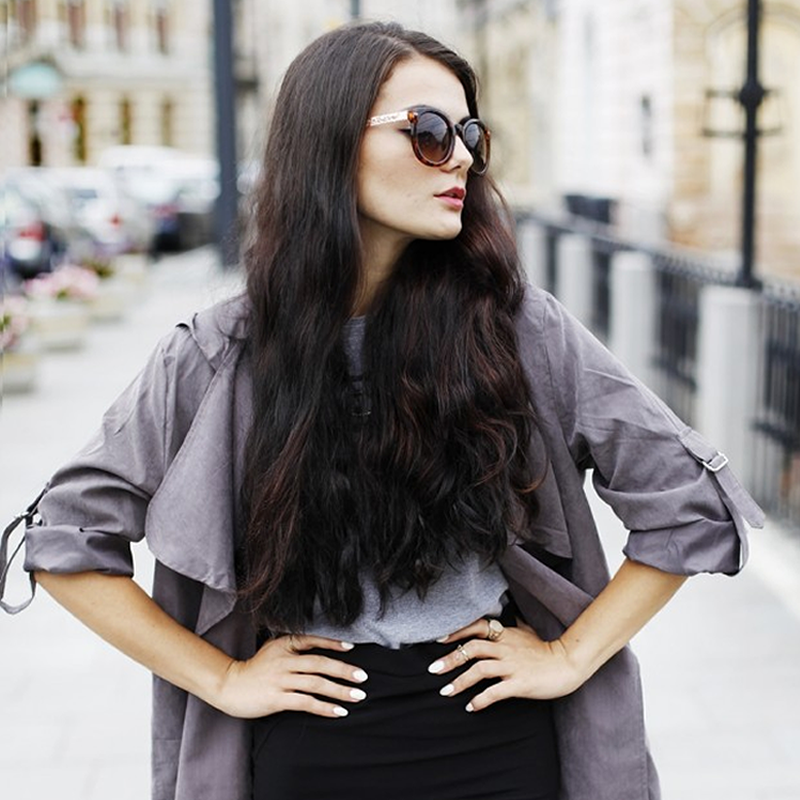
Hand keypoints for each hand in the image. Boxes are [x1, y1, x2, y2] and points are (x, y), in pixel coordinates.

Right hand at [217, 635, 367, 718]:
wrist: (228, 685)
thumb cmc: (254, 669)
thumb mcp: (272, 649)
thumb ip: (293, 647)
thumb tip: (319, 649)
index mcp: (284, 645)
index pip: (312, 641)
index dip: (332, 643)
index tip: (350, 647)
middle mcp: (284, 660)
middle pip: (320, 663)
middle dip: (344, 670)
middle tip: (363, 677)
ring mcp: (281, 680)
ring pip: (316, 683)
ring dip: (339, 690)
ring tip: (357, 695)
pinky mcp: (277, 699)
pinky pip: (306, 702)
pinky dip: (324, 707)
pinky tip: (338, 712)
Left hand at [428, 617, 585, 711]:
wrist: (568, 664)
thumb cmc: (547, 650)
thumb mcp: (530, 632)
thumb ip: (517, 625)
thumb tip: (514, 614)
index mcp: (505, 635)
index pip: (477, 627)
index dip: (457, 631)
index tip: (439, 638)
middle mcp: (505, 648)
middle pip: (472, 649)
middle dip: (450, 659)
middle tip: (432, 670)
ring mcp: (512, 666)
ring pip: (479, 670)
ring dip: (459, 682)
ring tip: (445, 692)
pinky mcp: (520, 683)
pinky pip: (495, 691)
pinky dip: (480, 700)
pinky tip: (470, 707)